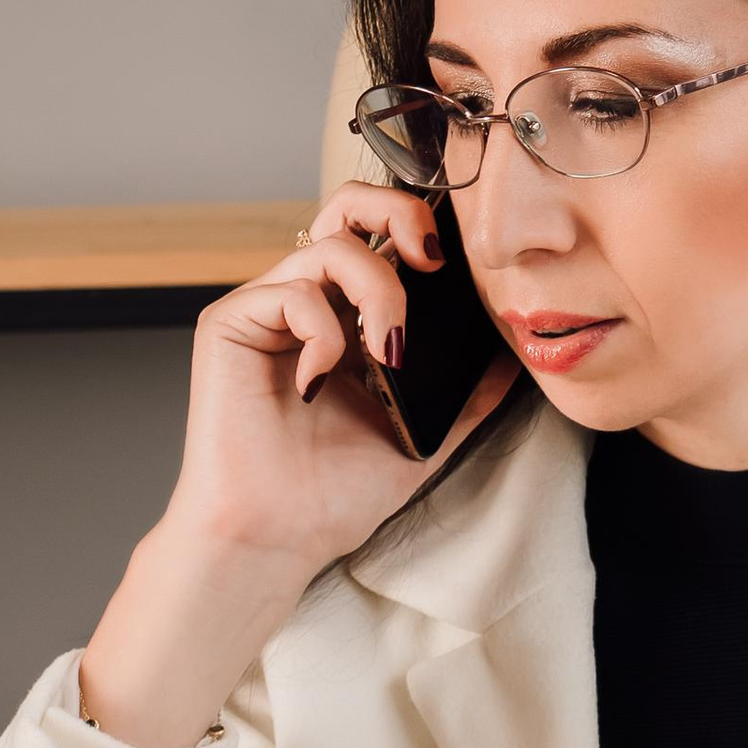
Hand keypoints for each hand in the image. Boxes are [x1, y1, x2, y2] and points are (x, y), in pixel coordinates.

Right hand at [80, 184, 516, 747]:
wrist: (275, 541)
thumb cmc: (333, 494)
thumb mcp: (425, 433)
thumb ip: (469, 393)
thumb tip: (518, 358)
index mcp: (345, 315)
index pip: (380, 236)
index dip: (420, 227)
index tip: (459, 263)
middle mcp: (305, 300)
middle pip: (346, 207)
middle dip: (398, 214)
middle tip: (432, 259)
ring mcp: (265, 309)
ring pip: (329, 245)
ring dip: (377, 290)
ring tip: (388, 351)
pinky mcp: (228, 324)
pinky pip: (290, 291)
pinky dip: (323, 330)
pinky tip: (322, 379)